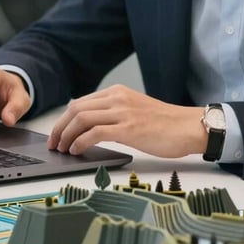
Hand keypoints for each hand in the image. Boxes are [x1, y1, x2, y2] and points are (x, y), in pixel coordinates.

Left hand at [48, 84, 207, 157]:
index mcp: (117, 92)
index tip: (57, 133)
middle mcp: (117, 99)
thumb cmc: (165, 124)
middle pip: (76, 109)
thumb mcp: (135, 110)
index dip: (64, 119)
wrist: (189, 127)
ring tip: (63, 149)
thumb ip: (114, 113)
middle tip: (54, 143)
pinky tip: (77, 150)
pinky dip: (80, 142)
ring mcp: (123, 112)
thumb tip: (90, 128)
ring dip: (67, 135)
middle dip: (60, 128)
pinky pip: (95, 132)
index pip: (80, 102)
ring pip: (82, 119)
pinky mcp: (129, 128)